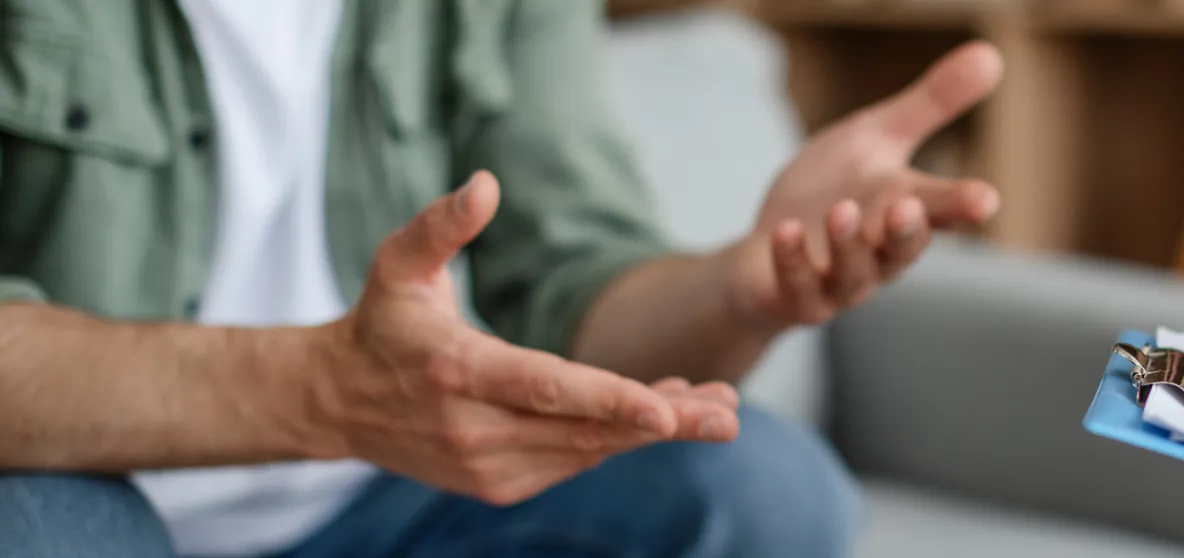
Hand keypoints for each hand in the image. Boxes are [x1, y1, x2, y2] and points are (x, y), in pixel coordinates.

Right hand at [304, 171, 739, 504]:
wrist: (335, 402)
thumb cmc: (382, 322)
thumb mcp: (398, 264)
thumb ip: (441, 225)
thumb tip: (486, 182)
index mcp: (456, 371)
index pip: (545, 389)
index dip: (610, 400)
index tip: (667, 411)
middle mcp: (473, 429)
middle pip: (584, 429)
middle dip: (662, 422)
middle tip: (727, 413)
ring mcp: (486, 466)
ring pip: (588, 450)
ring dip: (653, 432)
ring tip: (717, 409)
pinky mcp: (498, 485)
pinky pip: (574, 460)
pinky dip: (618, 440)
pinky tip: (663, 414)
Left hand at [729, 41, 1004, 327]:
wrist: (767, 250)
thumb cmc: (832, 190)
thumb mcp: (878, 136)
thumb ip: (931, 104)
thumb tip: (990, 55)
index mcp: (906, 211)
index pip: (942, 209)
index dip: (962, 205)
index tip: (985, 199)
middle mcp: (881, 253)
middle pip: (903, 249)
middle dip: (907, 232)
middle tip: (910, 207)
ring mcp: (841, 281)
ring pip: (855, 273)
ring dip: (849, 244)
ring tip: (842, 211)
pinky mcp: (799, 297)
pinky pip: (800, 287)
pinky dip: (793, 261)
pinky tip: (785, 231)